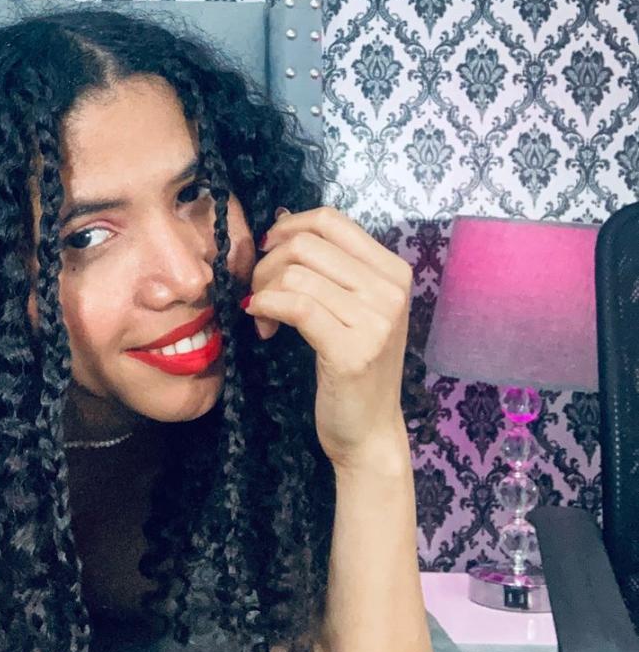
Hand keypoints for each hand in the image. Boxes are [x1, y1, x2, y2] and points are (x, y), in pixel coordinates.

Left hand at [242, 205, 412, 469]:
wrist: (369, 431)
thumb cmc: (353, 366)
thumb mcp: (353, 307)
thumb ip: (329, 266)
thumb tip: (281, 221)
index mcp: (394, 271)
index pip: (330, 220)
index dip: (288, 227)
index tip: (267, 250)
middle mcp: (391, 291)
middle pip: (307, 245)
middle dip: (267, 263)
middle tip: (257, 292)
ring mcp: (376, 321)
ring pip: (296, 274)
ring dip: (263, 290)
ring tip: (262, 315)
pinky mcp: (352, 351)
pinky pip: (295, 306)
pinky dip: (266, 307)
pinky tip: (260, 322)